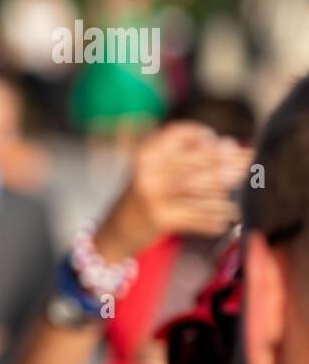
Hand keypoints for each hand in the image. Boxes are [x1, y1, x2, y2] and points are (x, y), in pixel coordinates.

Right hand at [96, 121, 250, 259]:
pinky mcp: (160, 217)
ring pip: (199, 187)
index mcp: (144, 153)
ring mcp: (153, 194)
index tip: (217, 140)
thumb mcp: (153, 170)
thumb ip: (184, 157)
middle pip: (195, 159)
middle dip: (226, 160)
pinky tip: (222, 222)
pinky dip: (212, 220)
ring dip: (224, 191)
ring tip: (240, 194)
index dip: (200, 135)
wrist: (115, 230)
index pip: (177, 132)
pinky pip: (197, 217)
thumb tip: (233, 148)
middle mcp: (147, 170)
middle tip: (249, 161)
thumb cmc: (144, 196)